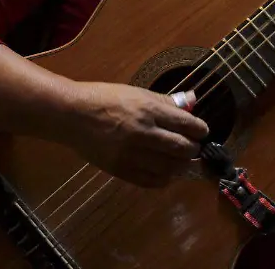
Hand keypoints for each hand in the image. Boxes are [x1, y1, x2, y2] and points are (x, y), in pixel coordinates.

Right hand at [63, 81, 208, 187]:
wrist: (72, 115)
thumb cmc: (105, 98)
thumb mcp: (136, 93)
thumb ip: (165, 100)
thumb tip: (192, 100)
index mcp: (148, 110)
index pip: (186, 124)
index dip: (200, 130)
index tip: (202, 132)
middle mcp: (143, 133)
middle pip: (182, 149)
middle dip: (193, 150)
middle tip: (193, 148)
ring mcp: (131, 154)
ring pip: (170, 168)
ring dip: (182, 166)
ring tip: (182, 161)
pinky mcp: (121, 170)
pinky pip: (151, 181)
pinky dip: (164, 179)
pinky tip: (165, 173)